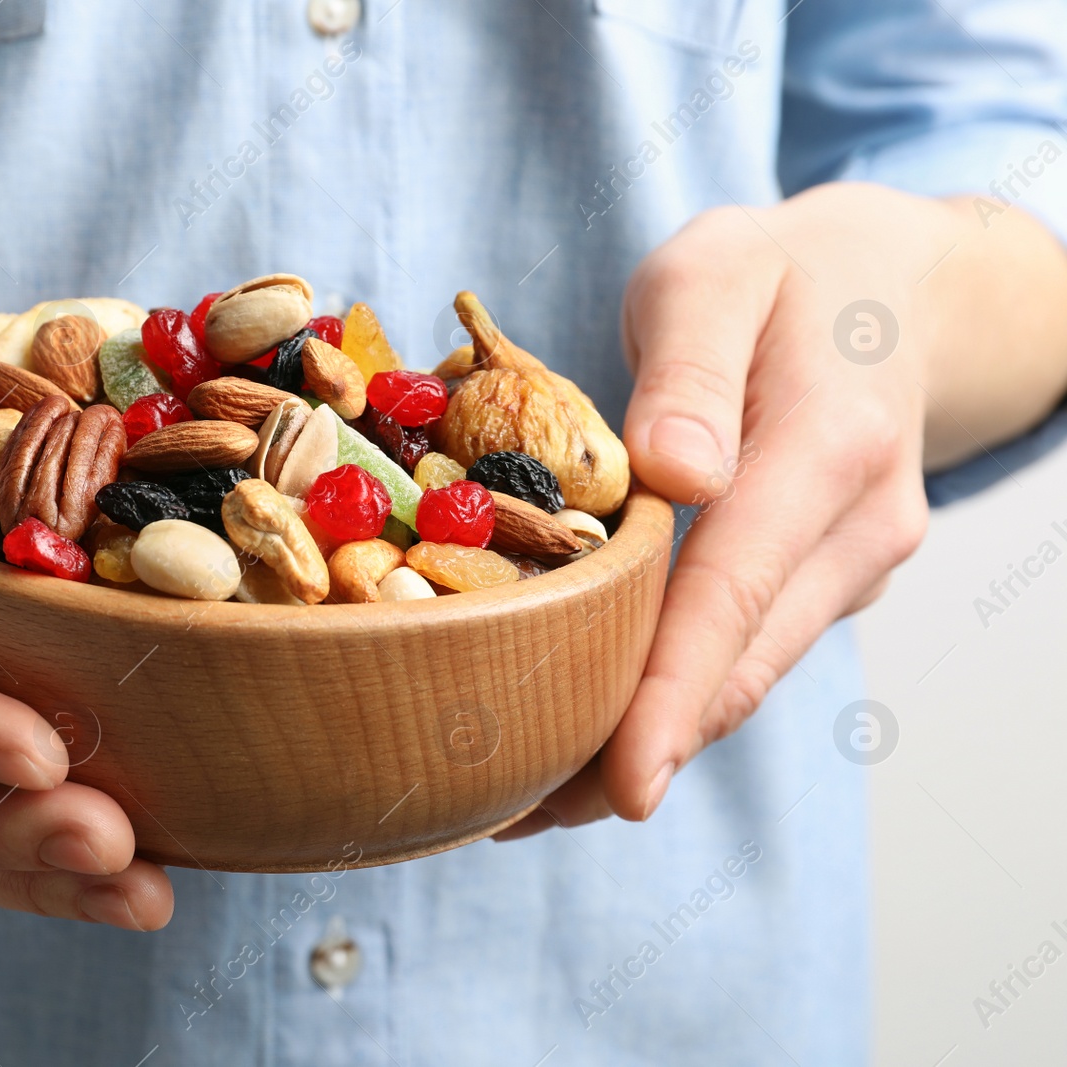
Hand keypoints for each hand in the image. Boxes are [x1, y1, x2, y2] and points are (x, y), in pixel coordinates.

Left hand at [500, 183, 947, 837]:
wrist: (895, 289)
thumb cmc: (780, 273)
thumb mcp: (718, 272)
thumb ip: (691, 367)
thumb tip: (675, 473)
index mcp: (828, 448)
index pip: (737, 590)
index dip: (672, 692)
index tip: (623, 785)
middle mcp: (856, 528)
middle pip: (737, 666)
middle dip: (632, 749)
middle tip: (511, 816)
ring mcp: (850, 565)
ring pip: (741, 677)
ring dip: (645, 741)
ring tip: (526, 799)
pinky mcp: (823, 579)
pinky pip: (742, 651)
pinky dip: (670, 697)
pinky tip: (590, 729)